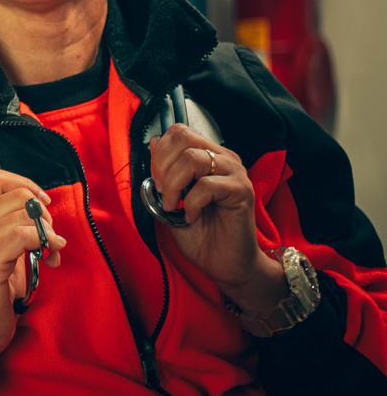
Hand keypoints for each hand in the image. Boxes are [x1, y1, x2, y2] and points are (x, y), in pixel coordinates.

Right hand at [0, 170, 66, 365]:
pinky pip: (25, 234)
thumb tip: (43, 209)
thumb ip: (15, 225)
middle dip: (44, 214)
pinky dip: (45, 242)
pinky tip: (50, 258)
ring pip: (26, 214)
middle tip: (48, 238)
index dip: (26, 184)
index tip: (42, 204)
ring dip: (48, 232)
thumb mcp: (3, 249)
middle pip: (19, 195)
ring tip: (50, 253)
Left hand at [149, 124, 281, 304]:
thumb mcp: (171, 198)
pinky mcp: (242, 191)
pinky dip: (190, 203)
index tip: (156, 182)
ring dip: (173, 185)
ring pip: (193, 159)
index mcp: (207, 155)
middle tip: (163, 193)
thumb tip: (153, 142)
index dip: (159, 154)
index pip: (178, 132)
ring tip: (173, 205)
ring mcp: (235, 172)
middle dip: (162, 166)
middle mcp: (223, 158)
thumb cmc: (199, 233)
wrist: (223, 263)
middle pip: (183, 137)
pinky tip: (191, 216)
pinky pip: (206, 185)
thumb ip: (163, 171)